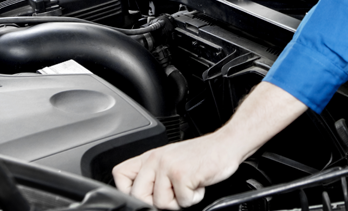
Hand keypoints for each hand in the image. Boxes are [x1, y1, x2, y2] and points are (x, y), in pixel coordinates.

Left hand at [113, 82, 306, 208]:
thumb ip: (153, 174)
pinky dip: (194, 198)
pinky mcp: (183, 175)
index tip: (145, 195)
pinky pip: (183, 202)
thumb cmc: (201, 156)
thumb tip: (138, 197)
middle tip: (175, 193)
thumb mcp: (171, 160)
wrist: (226, 145)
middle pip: (139, 196)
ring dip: (179, 201)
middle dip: (159, 202)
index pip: (120, 175)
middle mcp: (156, 159)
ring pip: (161, 203)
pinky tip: (199, 184)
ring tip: (189, 185)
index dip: (128, 191)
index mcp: (151, 156)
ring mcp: (169, 166)